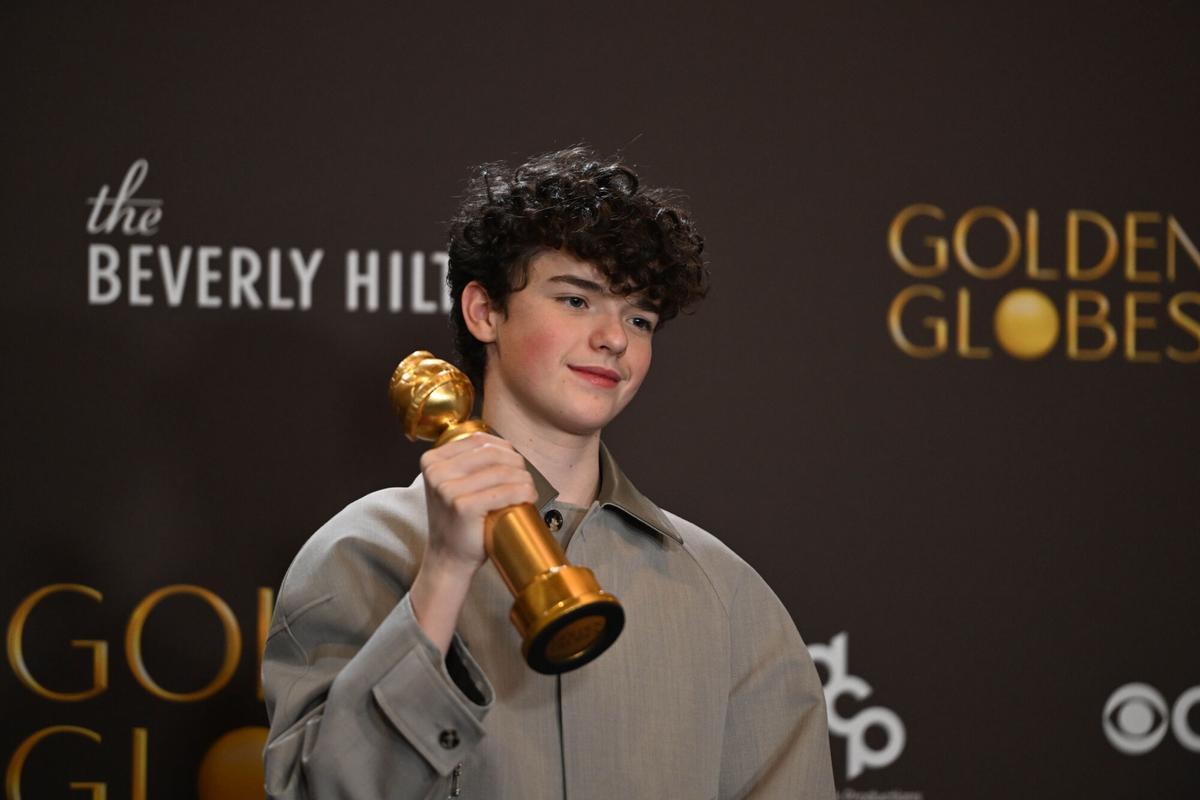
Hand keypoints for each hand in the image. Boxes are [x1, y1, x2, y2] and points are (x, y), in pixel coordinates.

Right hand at [410, 433, 536, 653]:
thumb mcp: (454, 484)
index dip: (504, 449)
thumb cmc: (459, 521)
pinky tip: (529, 498)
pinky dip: (523, 493)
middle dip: (517, 464)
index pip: (478, 440)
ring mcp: (447, 489)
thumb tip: (506, 446)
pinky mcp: (463, 506)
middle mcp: (436, 471)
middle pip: (491, 453)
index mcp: (432, 460)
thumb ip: (469, 462)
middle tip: (526, 480)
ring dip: (524, 479)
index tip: (515, 464)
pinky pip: (505, 491)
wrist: (448, 558)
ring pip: (502, 471)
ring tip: (529, 490)